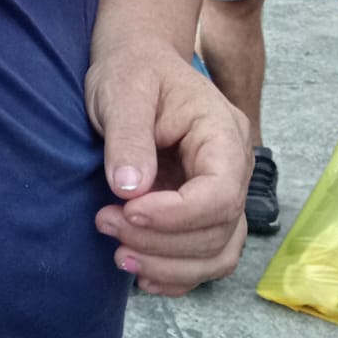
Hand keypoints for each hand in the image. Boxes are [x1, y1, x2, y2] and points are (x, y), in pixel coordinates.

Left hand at [85, 43, 250, 296]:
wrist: (136, 63)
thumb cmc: (132, 69)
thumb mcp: (122, 91)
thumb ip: (128, 137)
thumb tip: (129, 189)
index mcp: (222, 134)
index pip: (220, 194)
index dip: (175, 216)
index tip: (126, 209)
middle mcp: (232, 168)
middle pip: (220, 230)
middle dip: (161, 241)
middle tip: (105, 222)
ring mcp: (220, 191)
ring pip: (218, 252)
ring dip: (169, 265)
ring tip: (119, 255)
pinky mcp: (201, 210)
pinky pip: (205, 257)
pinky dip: (177, 274)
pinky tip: (142, 273)